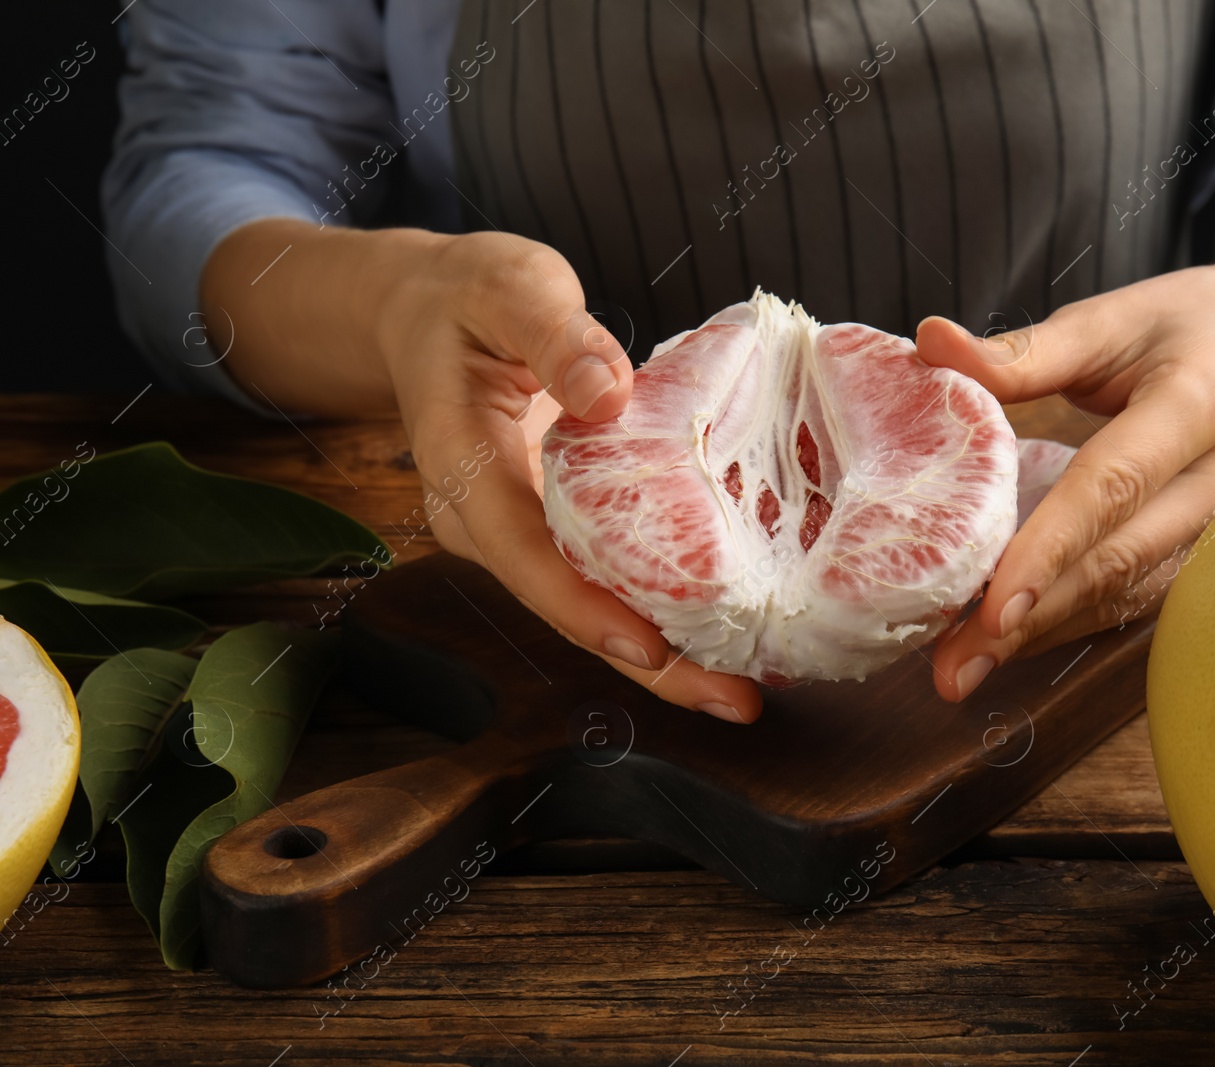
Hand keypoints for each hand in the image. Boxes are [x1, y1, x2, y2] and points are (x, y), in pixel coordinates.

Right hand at [202, 221, 761, 722]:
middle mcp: (485, 520)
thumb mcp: (507, 287)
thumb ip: (553, 333)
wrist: (427, 312)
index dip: (581, 606)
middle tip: (736, 702)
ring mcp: (517, 533)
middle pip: (564, 607)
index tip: (647, 646)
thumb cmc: (466, 296)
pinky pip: (605, 578)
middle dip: (648, 664)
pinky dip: (663, 607)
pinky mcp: (552, 528)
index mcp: (462, 465)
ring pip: (589, 607)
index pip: (521, 552)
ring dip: (665, 653)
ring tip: (746, 690)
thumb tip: (606, 390)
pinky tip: (728, 631)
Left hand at [914, 225, 1214, 700]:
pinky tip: (1015, 642)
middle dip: (1032, 620)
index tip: (988, 607)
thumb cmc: (1199, 321)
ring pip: (1130, 591)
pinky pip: (1142, 594)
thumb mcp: (1117, 315)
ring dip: (1046, 634)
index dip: (1048, 549)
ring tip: (968, 668)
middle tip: (952, 670)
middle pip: (1120, 560)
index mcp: (1200, 403)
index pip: (1113, 486)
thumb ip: (1026, 350)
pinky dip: (1075, 620)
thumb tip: (931, 344)